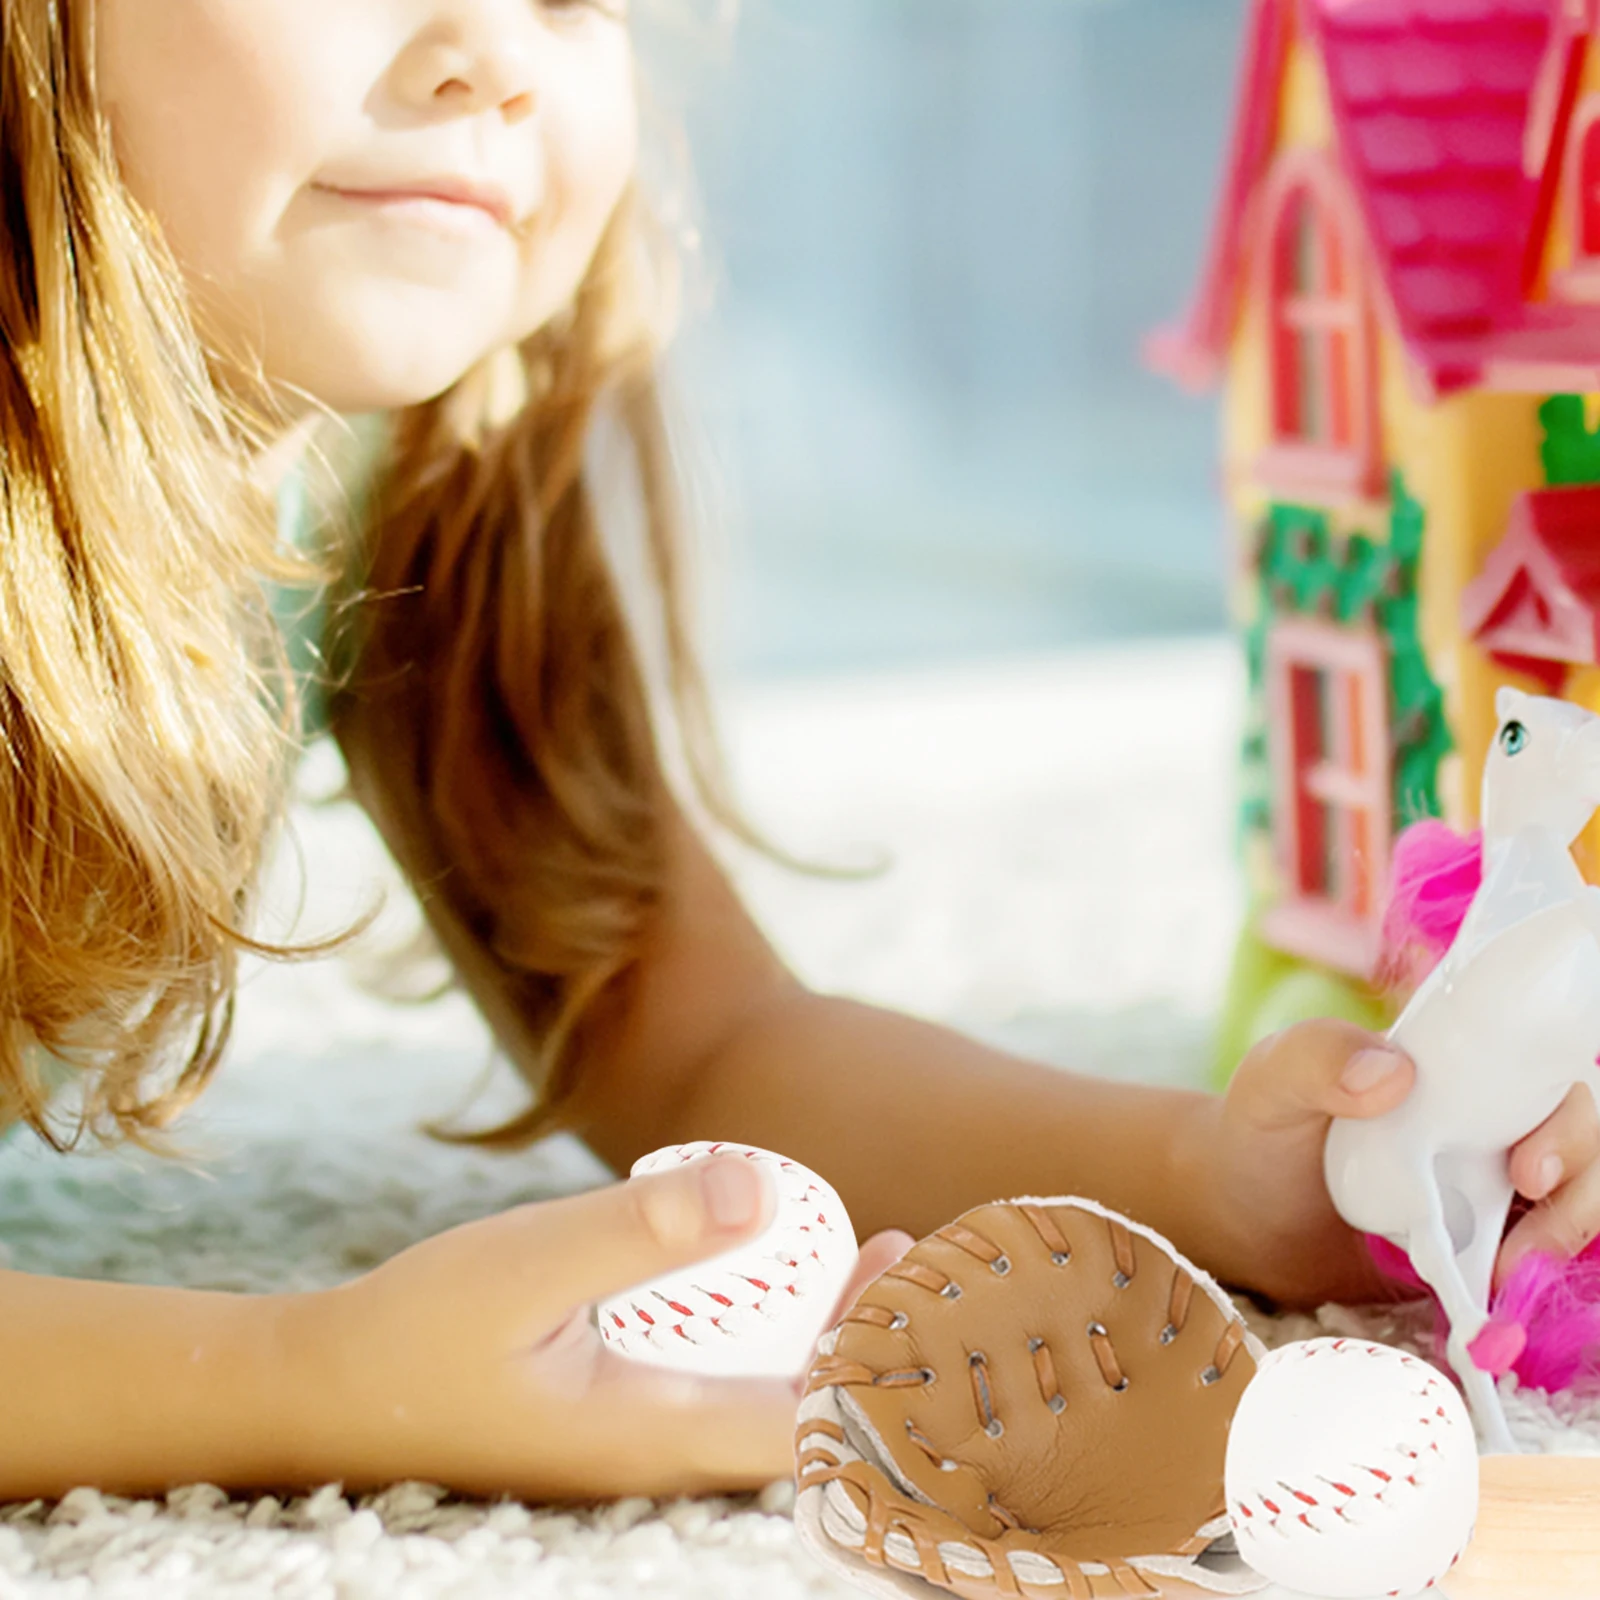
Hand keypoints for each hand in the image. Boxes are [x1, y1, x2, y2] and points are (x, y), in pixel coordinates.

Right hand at [304, 1153, 913, 1501]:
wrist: (319, 1396)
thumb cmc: (415, 1333)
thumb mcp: (524, 1265)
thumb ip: (635, 1230)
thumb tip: (760, 1189)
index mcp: (655, 1440)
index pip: (815, 1421)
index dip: (880, 1350)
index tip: (911, 1265)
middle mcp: (658, 1460)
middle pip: (806, 1419)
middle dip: (866, 1342)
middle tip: (906, 1249)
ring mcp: (632, 1450)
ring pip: (765, 1403)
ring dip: (820, 1336)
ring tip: (861, 1256)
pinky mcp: (608, 1423)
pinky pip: (716, 1386)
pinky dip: (761, 1334)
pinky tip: (754, 1275)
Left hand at [1177, 1019, 1599, 1311]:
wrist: (1238, 1213)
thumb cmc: (1261, 1128)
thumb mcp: (1274, 1079)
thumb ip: (1316, 1058)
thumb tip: (1392, 1072)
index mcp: (1459, 1069)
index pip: (1551, 1078)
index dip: (1568, 1122)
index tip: (1530, 1170)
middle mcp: (1491, 1126)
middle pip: (1584, 1148)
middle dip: (1581, 1197)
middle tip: (1523, 1248)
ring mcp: (1491, 1193)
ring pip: (1575, 1208)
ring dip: (1565, 1247)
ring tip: (1503, 1282)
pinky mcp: (1480, 1253)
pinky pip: (1536, 1270)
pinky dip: (1535, 1294)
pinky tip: (1497, 1320)